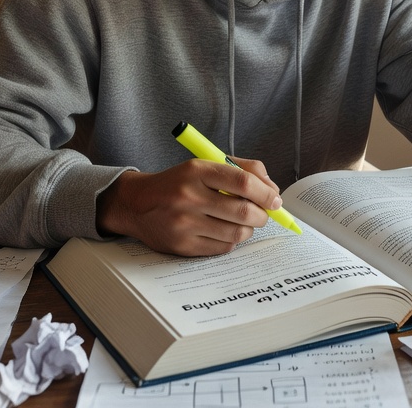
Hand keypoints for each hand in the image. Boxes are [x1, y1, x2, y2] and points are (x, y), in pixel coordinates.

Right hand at [96, 157, 282, 255]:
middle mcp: (189, 196)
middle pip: (244, 211)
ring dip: (249, 229)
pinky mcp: (183, 246)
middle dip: (262, 215)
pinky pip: (223, 247)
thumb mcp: (204, 165)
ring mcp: (185, 223)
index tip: (275, 199)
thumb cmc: (179, 183)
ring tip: (243, 222)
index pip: (242, 181)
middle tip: (263, 213)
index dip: (266, 192)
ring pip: (237, 232)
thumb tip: (272, 188)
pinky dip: (232, 240)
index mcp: (196, 171)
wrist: (137, 204)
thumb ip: (241, 169)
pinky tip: (224, 231)